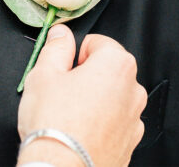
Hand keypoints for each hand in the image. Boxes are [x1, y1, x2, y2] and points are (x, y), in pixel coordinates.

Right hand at [17, 24, 145, 166]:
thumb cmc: (55, 123)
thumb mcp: (44, 74)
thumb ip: (56, 48)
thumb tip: (61, 35)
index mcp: (116, 65)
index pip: (96, 42)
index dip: (74, 54)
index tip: (63, 67)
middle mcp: (133, 90)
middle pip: (106, 70)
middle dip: (85, 75)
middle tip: (61, 90)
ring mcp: (134, 118)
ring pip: (111, 96)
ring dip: (93, 99)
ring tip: (68, 112)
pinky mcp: (130, 141)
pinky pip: (114, 121)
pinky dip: (100, 122)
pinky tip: (79, 129)